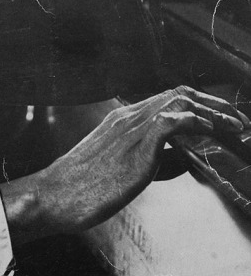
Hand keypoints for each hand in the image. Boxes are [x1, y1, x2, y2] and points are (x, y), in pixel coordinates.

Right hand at [0, 86, 250, 243]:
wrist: (56, 193)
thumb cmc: (83, 185)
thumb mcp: (120, 166)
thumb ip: (150, 156)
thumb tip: (181, 159)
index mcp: (123, 118)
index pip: (166, 99)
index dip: (197, 104)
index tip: (218, 116)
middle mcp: (128, 116)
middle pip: (177, 95)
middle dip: (212, 104)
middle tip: (237, 120)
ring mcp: (131, 127)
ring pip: (178, 103)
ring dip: (212, 112)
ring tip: (234, 126)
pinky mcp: (135, 146)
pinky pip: (171, 123)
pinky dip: (194, 122)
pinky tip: (208, 130)